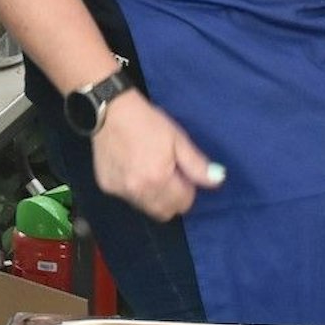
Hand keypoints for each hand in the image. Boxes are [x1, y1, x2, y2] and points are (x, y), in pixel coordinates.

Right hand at [89, 94, 222, 221]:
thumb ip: (197, 165)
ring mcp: (121, 191)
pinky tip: (131, 168)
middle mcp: (139, 191)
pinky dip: (134, 189)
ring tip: (149, 170)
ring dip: (153, 196)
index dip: (187, 189)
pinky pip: (128, 198)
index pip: (183, 204)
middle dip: (171, 199)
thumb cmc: (148, 122)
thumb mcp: (177, 139)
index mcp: (159, 179)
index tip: (181, 172)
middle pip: (164, 213)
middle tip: (168, 175)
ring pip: (145, 207)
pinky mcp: (107, 187)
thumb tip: (218, 181)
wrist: (110, 111)